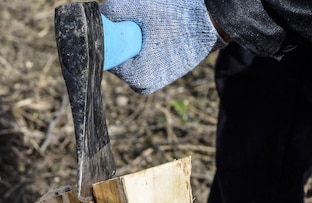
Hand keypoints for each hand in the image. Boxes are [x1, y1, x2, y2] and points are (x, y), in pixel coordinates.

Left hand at [100, 0, 223, 93]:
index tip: (120, 24)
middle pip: (120, 58)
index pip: (109, 57)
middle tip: (140, 22)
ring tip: (152, 27)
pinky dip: (146, 46)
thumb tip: (97, 19)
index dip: (111, 38)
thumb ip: (112, 13)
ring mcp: (154, 82)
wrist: (214, 21)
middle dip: (124, 39)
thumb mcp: (139, 6)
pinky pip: (144, 59)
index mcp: (136, 77)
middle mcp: (144, 86)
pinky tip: (158, 34)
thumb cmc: (179, 15)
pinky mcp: (163, 75)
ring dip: (135, 41)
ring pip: (131, 58)